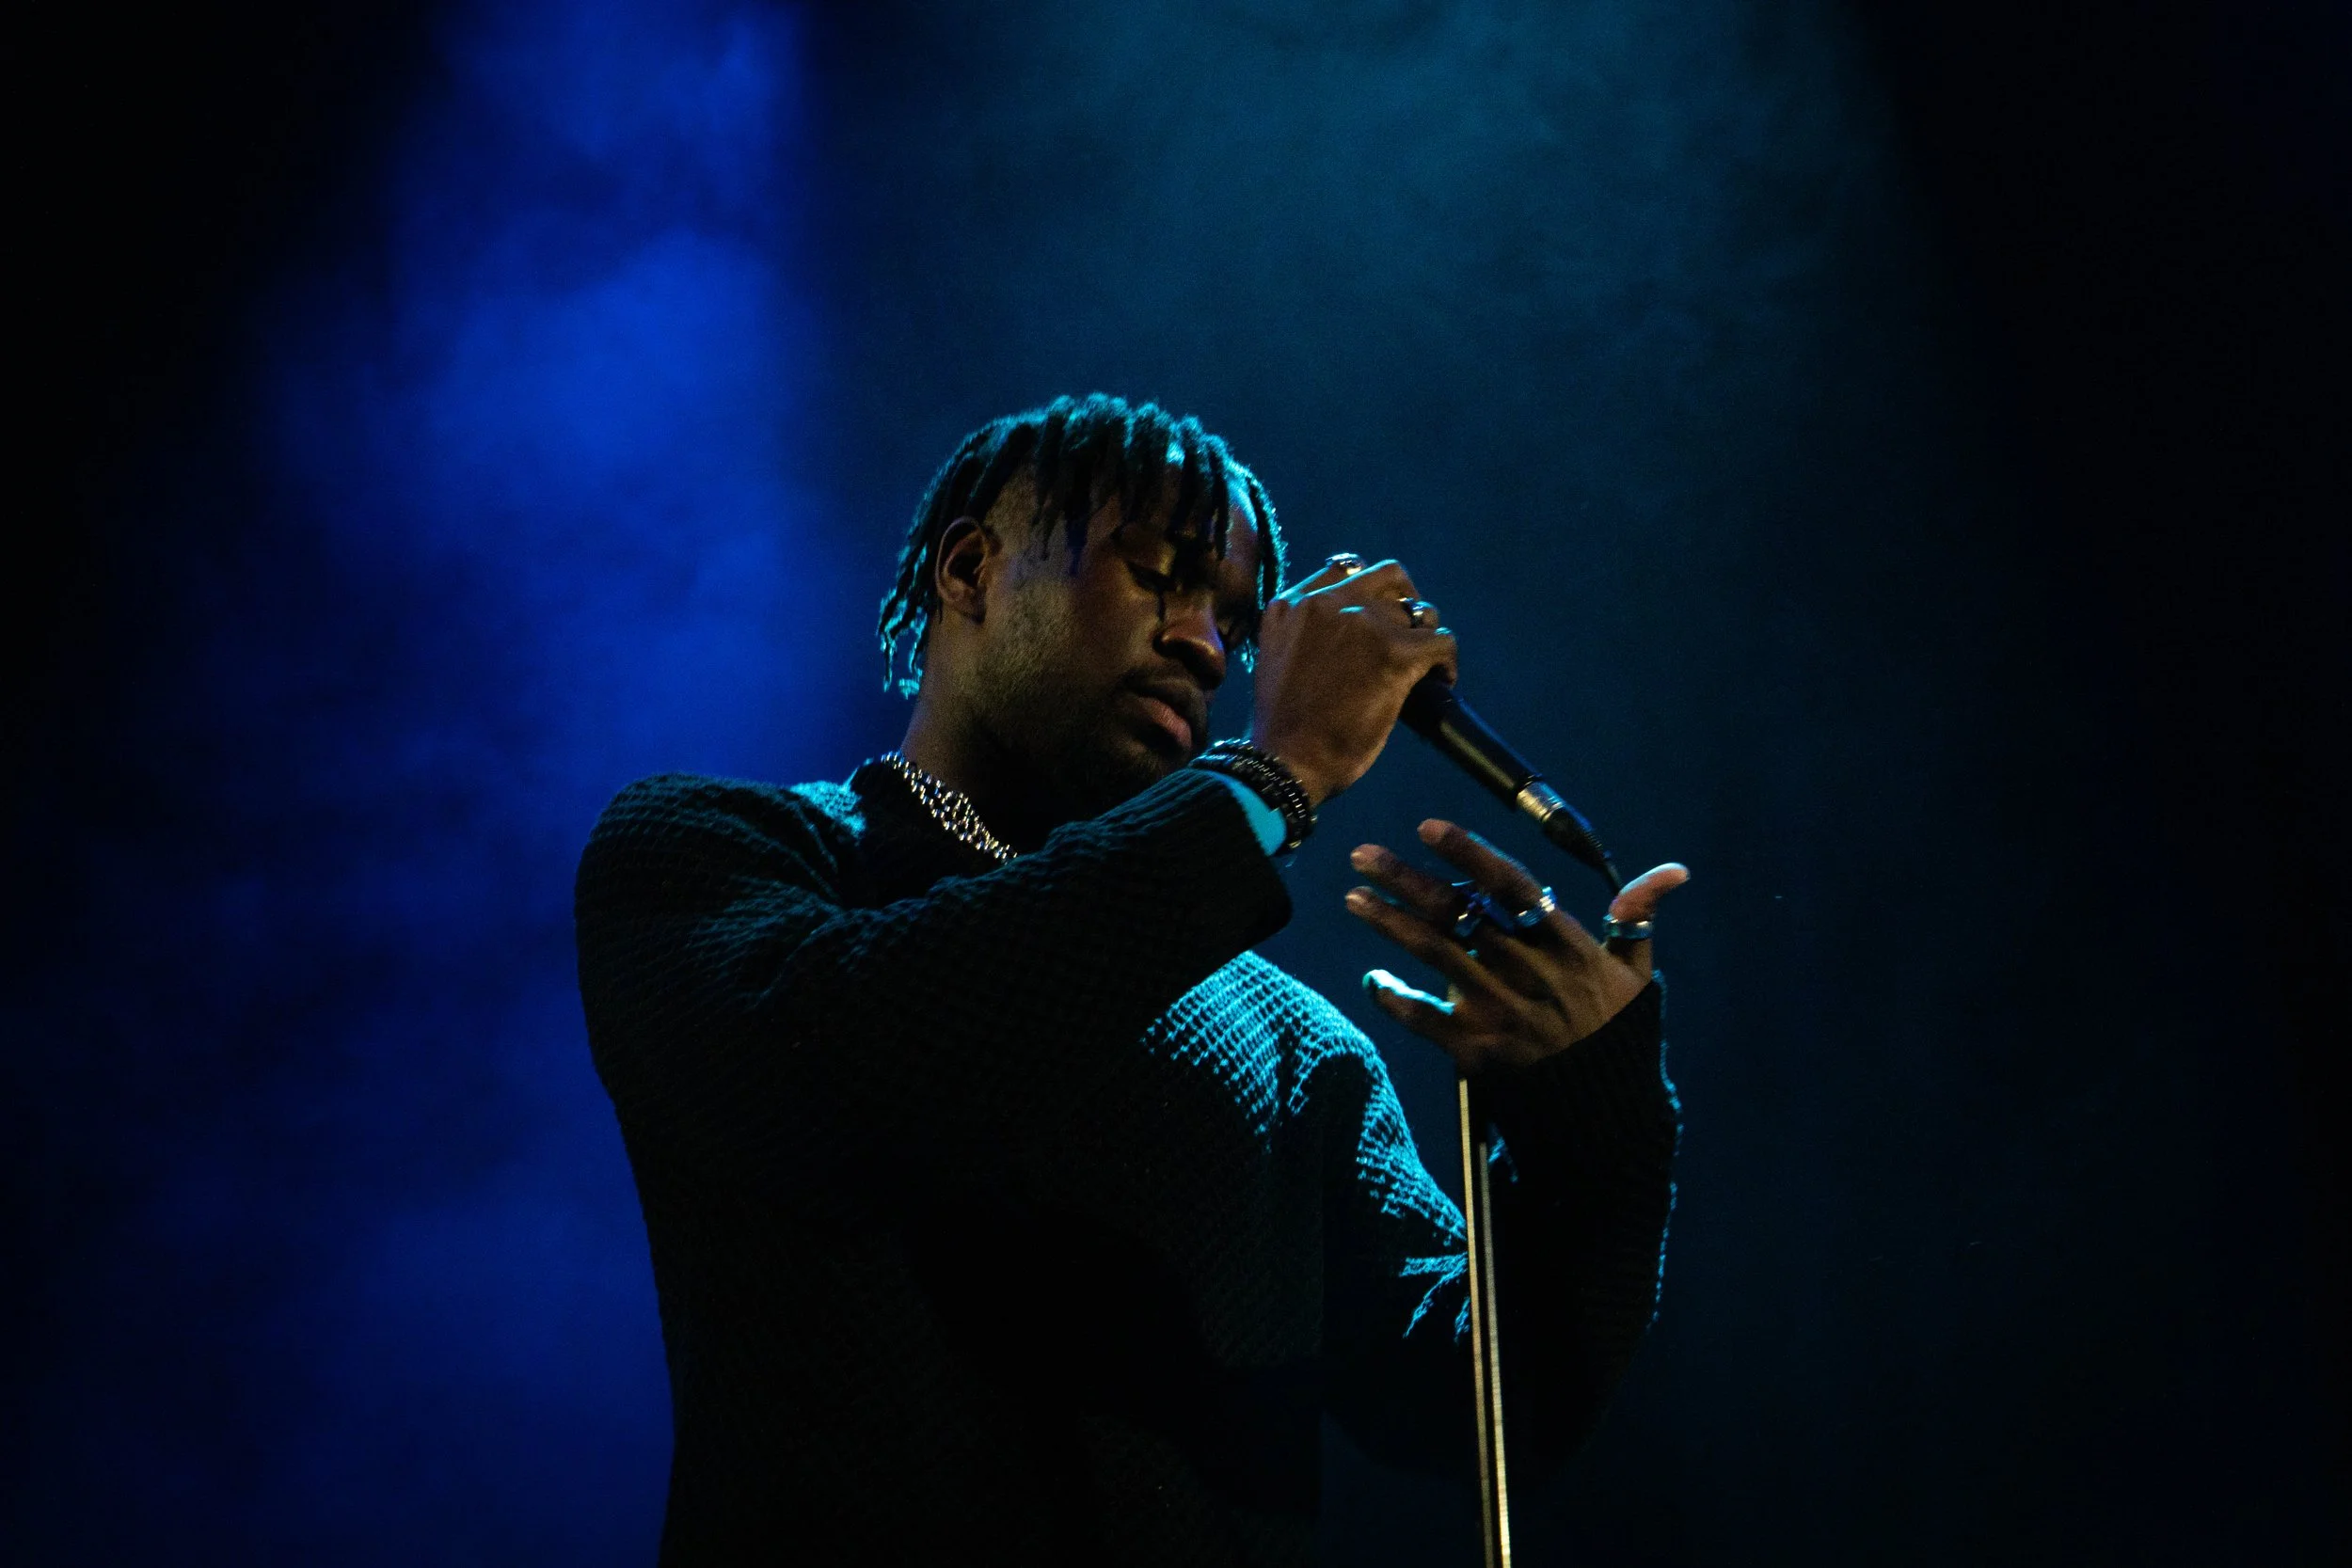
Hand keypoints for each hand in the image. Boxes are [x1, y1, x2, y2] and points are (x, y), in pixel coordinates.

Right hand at [1248, 554, 1456, 805]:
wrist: (1286, 763)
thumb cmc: (1283, 729)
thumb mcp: (1278, 661)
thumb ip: (1305, 633)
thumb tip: (1347, 635)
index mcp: (1291, 604)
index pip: (1346, 570)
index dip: (1370, 593)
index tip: (1378, 618)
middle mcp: (1325, 603)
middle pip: (1388, 578)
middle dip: (1404, 602)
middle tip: (1410, 633)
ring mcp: (1362, 623)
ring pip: (1418, 609)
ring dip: (1425, 634)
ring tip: (1425, 663)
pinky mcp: (1395, 652)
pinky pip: (1441, 641)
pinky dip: (1446, 661)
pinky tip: (1441, 680)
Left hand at [1344, 818, 1689, 1072]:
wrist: (1610, 1115)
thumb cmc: (1620, 1033)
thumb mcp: (1637, 973)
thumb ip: (1639, 916)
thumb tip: (1675, 871)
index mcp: (1565, 945)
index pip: (1512, 887)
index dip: (1470, 854)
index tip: (1429, 827)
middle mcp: (1528, 973)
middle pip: (1459, 915)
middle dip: (1406, 881)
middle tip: (1362, 855)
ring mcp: (1500, 1012)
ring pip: (1435, 958)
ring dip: (1390, 926)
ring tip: (1353, 897)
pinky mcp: (1478, 1051)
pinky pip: (1425, 1021)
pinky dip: (1394, 1000)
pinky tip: (1371, 981)